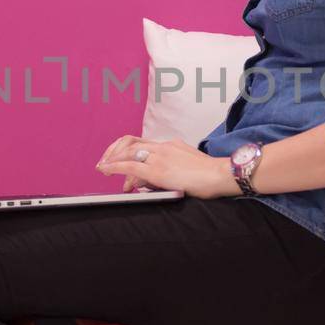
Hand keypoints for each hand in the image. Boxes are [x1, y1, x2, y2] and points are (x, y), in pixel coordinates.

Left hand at [94, 135, 235, 197]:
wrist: (222, 175)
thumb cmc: (210, 176)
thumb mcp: (187, 168)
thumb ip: (168, 170)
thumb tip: (147, 182)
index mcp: (170, 145)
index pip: (141, 143)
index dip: (125, 149)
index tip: (117, 158)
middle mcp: (163, 146)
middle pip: (130, 142)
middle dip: (113, 152)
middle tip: (104, 164)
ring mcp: (160, 156)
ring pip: (127, 152)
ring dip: (112, 160)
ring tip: (103, 169)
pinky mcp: (158, 170)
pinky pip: (130, 166)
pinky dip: (114, 167)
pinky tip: (107, 171)